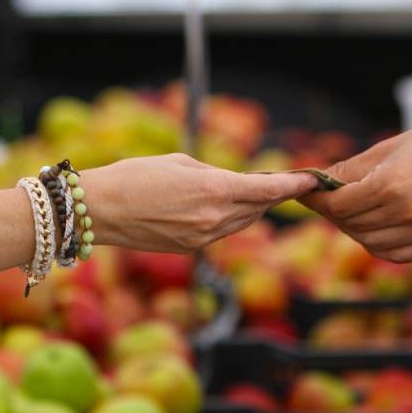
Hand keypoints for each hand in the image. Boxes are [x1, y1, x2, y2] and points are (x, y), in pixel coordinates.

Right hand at [85, 154, 316, 252]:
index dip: (294, 184)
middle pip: (259, 208)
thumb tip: (234, 183)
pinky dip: (226, 219)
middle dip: (271, 195)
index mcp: (215, 191)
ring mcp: (202, 238)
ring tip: (251, 191)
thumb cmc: (133, 176)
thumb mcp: (180, 163)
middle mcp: (214, 219)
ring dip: (250, 208)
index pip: (269, 190)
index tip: (312, 179)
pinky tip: (219, 207)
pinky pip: (219, 232)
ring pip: (241, 222)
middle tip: (280, 181)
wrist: (98, 210)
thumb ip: (214, 174)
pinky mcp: (189, 249)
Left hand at [299, 115, 411, 262]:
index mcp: (393, 184)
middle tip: (329, 201)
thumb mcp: (387, 148)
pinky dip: (379, 244)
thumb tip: (312, 183)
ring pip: (370, 243)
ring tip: (356, 211)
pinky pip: (395, 254)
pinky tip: (378, 226)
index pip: (339, 206)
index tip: (306, 194)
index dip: (318, 202)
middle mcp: (409, 212)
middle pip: (352, 226)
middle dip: (334, 214)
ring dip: (355, 229)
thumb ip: (348, 171)